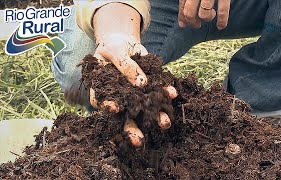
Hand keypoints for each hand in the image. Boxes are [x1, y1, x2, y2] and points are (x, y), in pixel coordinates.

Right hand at [91, 3, 177, 146]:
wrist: (124, 43)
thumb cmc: (112, 47)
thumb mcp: (115, 50)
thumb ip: (125, 65)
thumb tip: (142, 83)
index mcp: (103, 90)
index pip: (100, 101)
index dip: (106, 106)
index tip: (115, 108)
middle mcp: (119, 98)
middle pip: (124, 115)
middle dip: (132, 128)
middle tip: (139, 141)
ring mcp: (135, 94)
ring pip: (144, 109)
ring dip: (155, 116)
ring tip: (165, 123)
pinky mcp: (148, 87)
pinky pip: (157, 92)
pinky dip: (165, 93)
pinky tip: (172, 93)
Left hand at [178, 0, 230, 28]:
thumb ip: (186, 3)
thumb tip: (182, 24)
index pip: (182, 7)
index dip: (183, 18)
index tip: (184, 24)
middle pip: (190, 13)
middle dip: (193, 22)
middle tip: (197, 24)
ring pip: (204, 14)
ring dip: (207, 18)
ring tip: (211, 15)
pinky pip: (222, 11)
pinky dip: (222, 21)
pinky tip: (221, 26)